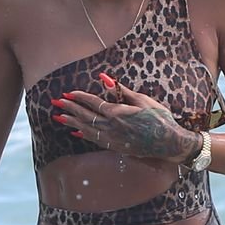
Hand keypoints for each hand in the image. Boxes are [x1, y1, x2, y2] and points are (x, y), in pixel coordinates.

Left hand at [54, 75, 197, 164]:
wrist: (169, 143)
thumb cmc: (159, 119)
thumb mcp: (143, 101)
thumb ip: (121, 91)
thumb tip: (104, 78)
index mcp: (118, 113)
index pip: (93, 103)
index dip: (79, 98)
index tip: (68, 93)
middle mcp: (111, 127)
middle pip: (85, 116)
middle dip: (69, 108)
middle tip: (55, 102)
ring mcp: (112, 139)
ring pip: (86, 129)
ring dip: (71, 121)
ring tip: (57, 116)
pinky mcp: (115, 146)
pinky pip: (94, 139)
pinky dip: (82, 134)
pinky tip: (74, 131)